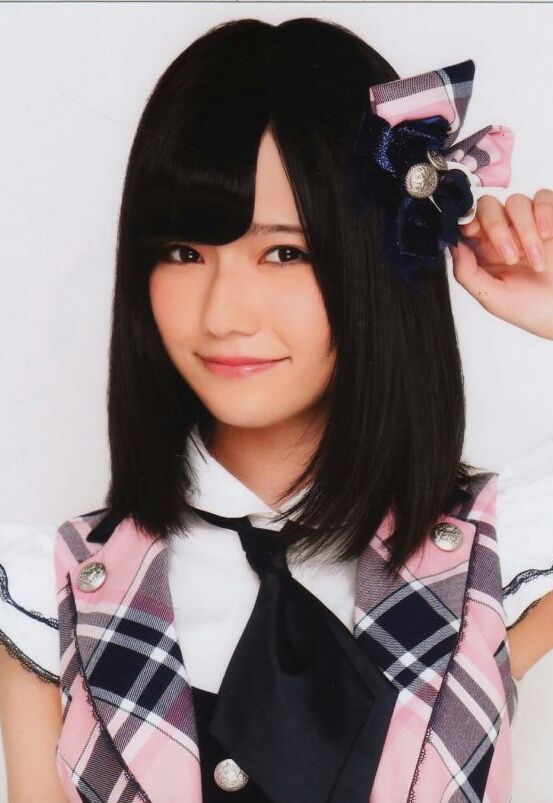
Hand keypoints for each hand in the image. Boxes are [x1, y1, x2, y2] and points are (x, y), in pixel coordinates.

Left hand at [450, 189, 552, 339]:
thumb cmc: (528, 308)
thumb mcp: (491, 297)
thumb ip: (467, 273)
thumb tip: (453, 245)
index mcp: (482, 250)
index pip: (467, 222)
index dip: (465, 220)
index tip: (471, 231)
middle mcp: (502, 233)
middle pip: (488, 206)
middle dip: (496, 227)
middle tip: (511, 257)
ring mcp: (527, 224)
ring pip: (516, 202)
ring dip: (525, 231)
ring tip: (536, 262)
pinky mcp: (550, 218)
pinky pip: (543, 198)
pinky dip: (544, 212)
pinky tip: (547, 235)